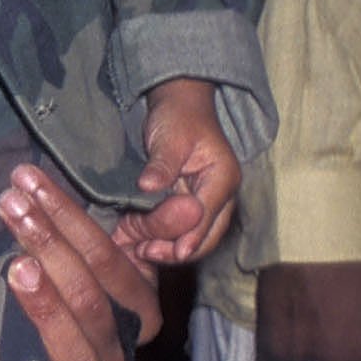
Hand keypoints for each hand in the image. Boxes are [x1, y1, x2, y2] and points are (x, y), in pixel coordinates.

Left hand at [0, 164, 162, 360]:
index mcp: (138, 307)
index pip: (108, 258)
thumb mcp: (85, 269)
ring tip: (17, 266)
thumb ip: (95, 236)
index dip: (68, 217)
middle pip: (89, 297)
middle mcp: (123, 345)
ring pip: (79, 346)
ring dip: (47, 304)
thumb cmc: (67, 307)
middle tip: (10, 205)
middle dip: (49, 244)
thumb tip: (184, 205)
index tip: (27, 181)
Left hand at [113, 77, 240, 264]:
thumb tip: (149, 186)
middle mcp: (219, 196)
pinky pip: (180, 231)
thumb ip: (162, 163)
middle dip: (178, 250)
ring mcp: (206, 203)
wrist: (179, 107)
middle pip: (206, 235)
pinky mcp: (190, 207)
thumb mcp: (169, 136)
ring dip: (167, 249)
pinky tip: (138, 245)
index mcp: (222, 178)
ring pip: (193, 238)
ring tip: (138, 251)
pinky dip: (162, 241)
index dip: (190, 236)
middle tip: (146, 253)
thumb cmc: (178, 117)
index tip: (172, 252)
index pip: (207, 215)